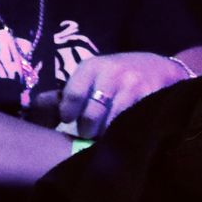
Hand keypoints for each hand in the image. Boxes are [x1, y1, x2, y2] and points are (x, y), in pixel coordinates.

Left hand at [58, 52, 189, 138]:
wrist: (163, 68)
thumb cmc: (120, 75)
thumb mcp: (94, 75)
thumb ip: (68, 92)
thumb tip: (37, 106)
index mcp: (93, 66)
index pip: (72, 96)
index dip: (68, 115)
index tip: (71, 120)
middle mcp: (112, 73)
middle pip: (90, 116)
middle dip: (88, 130)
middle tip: (91, 130)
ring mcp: (133, 86)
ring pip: (110, 124)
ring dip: (107, 134)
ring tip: (107, 132)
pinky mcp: (151, 98)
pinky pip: (130, 125)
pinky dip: (124, 133)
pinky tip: (124, 131)